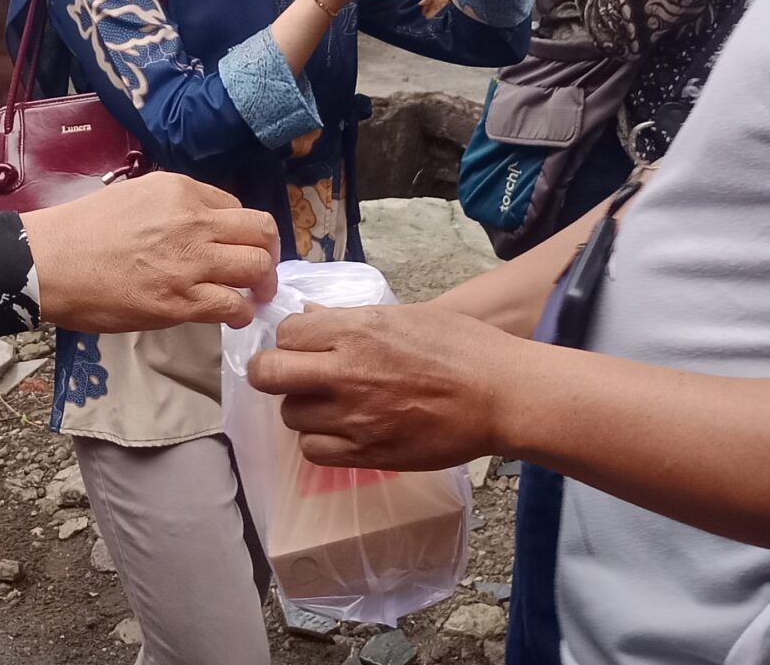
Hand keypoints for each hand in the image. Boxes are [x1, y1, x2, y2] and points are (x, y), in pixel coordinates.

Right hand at [21, 171, 281, 331]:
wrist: (49, 262)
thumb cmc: (82, 230)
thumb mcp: (135, 194)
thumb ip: (174, 206)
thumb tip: (201, 226)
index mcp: (181, 191)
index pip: (237, 208)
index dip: (242, 232)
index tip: (235, 249)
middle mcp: (193, 221)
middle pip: (261, 233)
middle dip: (267, 254)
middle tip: (259, 273)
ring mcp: (190, 262)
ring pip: (257, 268)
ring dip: (261, 285)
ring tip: (251, 296)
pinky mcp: (181, 301)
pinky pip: (234, 305)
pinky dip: (242, 313)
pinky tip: (232, 316)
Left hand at [244, 301, 526, 470]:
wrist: (500, 396)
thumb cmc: (463, 347)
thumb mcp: (405, 315)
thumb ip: (351, 319)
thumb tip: (307, 317)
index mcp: (357, 330)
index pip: (286, 333)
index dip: (291, 340)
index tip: (304, 346)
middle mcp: (346, 372)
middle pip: (270, 374)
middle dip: (273, 373)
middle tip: (293, 376)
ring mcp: (354, 416)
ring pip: (290, 416)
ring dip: (303, 409)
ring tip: (330, 404)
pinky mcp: (366, 453)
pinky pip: (314, 450)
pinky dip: (321, 441)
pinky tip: (343, 430)